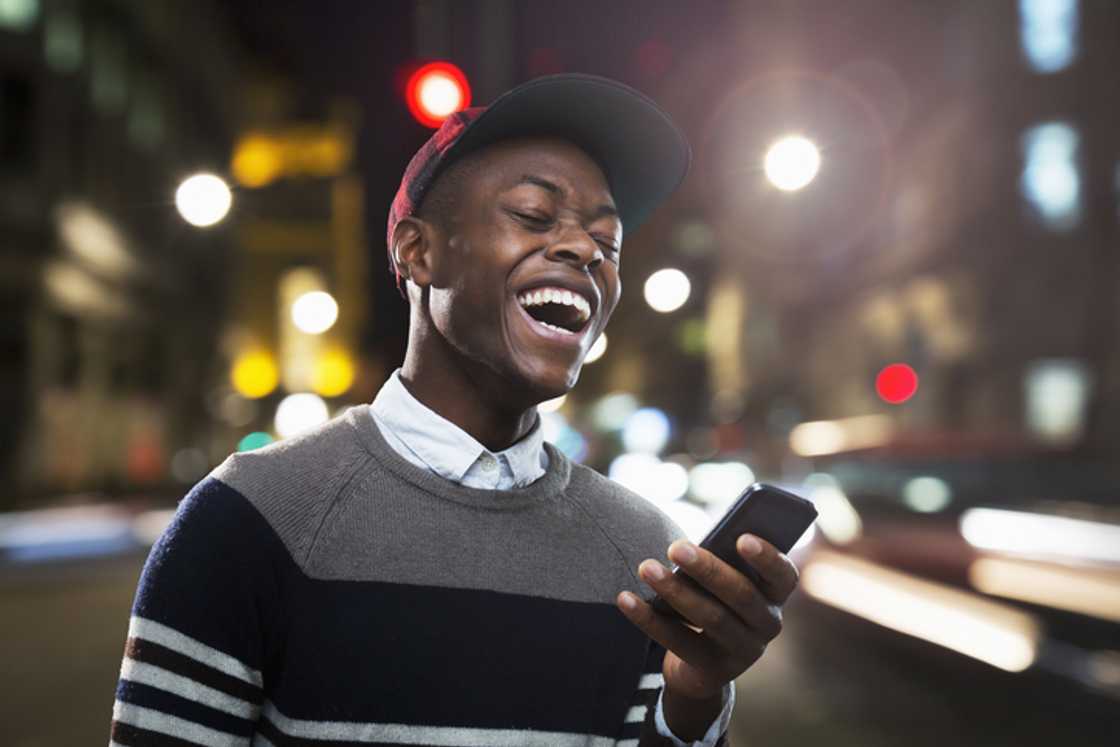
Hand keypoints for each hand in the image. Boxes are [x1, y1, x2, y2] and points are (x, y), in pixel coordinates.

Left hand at [616, 534, 799, 701]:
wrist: (703, 664)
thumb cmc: (714, 600)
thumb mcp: (723, 581)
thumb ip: (721, 562)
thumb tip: (689, 547)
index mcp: (775, 594)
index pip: (783, 575)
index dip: (766, 557)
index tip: (741, 537)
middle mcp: (767, 625)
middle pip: (740, 595)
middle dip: (706, 569)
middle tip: (674, 546)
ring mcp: (743, 652)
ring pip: (710, 618)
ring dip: (675, 591)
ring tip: (646, 567)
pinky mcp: (713, 670)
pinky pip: (678, 642)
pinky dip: (649, 619)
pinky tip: (625, 598)